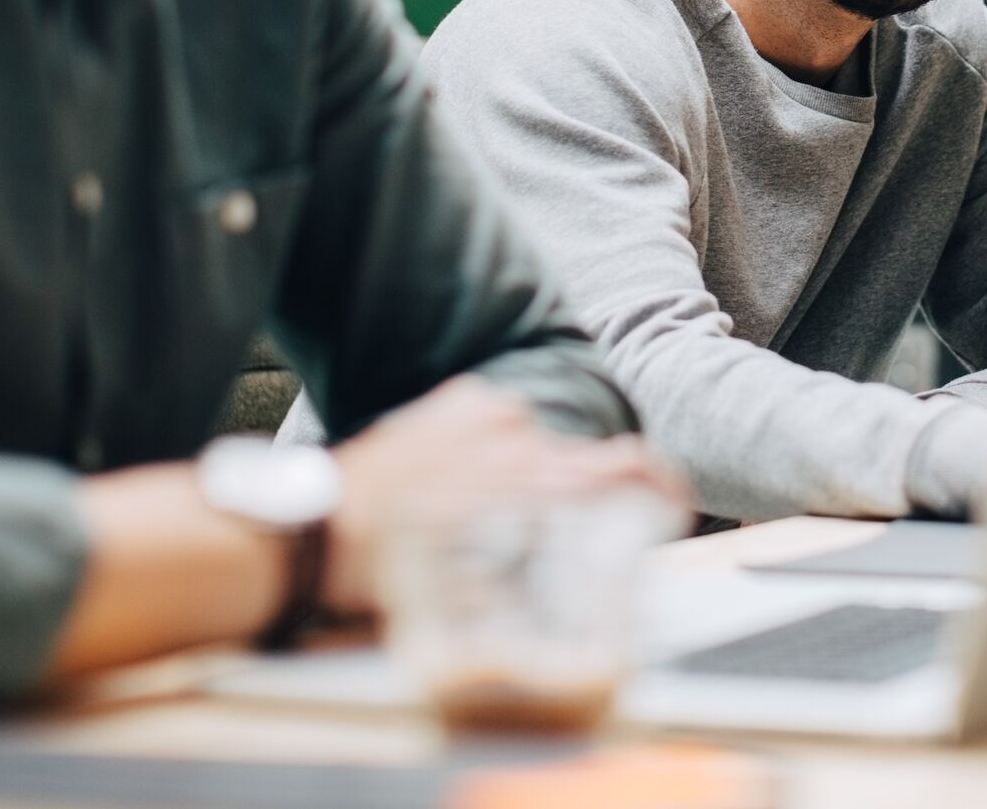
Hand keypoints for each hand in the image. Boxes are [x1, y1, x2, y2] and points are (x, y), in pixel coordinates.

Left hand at [323, 377, 685, 614]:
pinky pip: (495, 421)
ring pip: (529, 442)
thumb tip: (561, 570)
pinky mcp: (458, 398)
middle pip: (572, 459)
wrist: (317, 527)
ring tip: (469, 507)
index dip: (658, 482)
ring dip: (516, 470)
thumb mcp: (477, 588)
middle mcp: (522, 434)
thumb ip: (532, 567)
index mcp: (536, 483)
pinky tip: (450, 479)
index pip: (629, 466)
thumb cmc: (395, 570)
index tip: (670, 496)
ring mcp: (488, 410)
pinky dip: (485, 447)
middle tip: (524, 527)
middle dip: (559, 494)